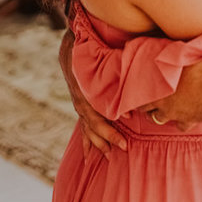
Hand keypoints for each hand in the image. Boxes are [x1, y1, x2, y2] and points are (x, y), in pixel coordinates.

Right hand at [59, 31, 125, 156]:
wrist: (72, 44)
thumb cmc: (91, 52)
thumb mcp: (105, 65)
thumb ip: (118, 85)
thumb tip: (129, 108)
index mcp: (87, 96)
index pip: (98, 121)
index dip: (110, 133)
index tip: (124, 143)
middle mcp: (81, 102)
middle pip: (93, 127)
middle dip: (107, 140)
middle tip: (123, 150)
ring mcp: (79, 103)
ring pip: (87, 128)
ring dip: (97, 143)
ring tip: (107, 157)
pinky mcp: (80, 102)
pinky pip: (83, 124)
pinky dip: (86, 139)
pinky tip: (87, 153)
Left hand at [138, 59, 201, 130]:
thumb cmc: (199, 66)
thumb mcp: (179, 58)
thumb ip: (167, 61)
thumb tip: (163, 54)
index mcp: (157, 86)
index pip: (140, 95)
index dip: (141, 95)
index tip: (142, 93)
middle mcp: (163, 102)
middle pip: (147, 111)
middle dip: (148, 108)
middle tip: (152, 103)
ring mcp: (174, 114)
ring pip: (159, 119)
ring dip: (163, 114)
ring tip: (167, 108)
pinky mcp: (188, 121)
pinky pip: (181, 126)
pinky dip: (184, 121)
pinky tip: (188, 115)